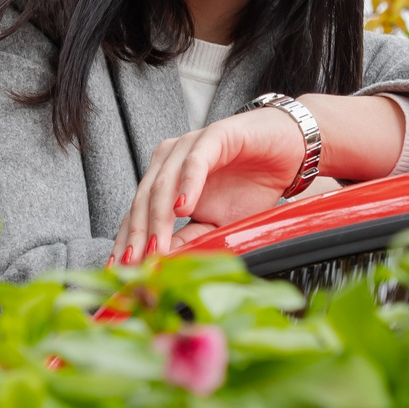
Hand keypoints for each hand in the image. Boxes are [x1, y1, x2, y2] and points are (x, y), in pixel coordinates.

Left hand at [114, 108, 307, 264]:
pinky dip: (188, 185)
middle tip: (135, 264)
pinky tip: (183, 206)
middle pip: (143, 201)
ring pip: (163, 183)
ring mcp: (188, 147)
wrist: (288, 152)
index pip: (136, 215)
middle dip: (137, 236)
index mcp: (165, 182)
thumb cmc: (252, 186)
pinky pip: (195, 162)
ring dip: (158, 218)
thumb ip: (189, 239)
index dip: (127, 243)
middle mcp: (170, 162)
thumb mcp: (218, 225)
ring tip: (156, 246)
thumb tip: (163, 260)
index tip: (121, 271)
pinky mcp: (213, 136)